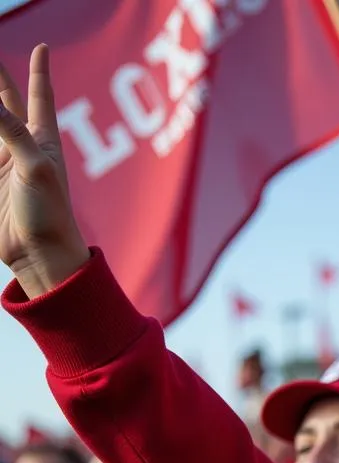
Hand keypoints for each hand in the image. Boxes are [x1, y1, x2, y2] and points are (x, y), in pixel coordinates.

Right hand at [0, 45, 89, 298]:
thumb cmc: (51, 214)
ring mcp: (1, 163)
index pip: (39, 96)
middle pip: (4, 102)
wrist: (40, 256)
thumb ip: (11, 131)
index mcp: (43, 140)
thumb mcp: (36, 167)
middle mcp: (21, 147)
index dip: (39, 71)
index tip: (44, 48)